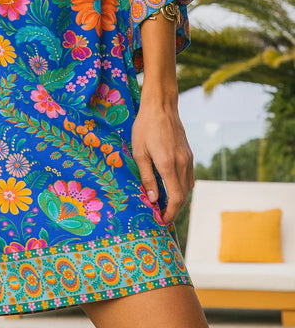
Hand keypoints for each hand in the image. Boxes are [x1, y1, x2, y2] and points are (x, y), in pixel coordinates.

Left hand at [131, 97, 193, 224]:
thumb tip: (152, 200)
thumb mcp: (139, 152)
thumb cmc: (145, 127)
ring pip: (188, 187)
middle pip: (184, 196)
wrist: (161, 106)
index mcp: (169, 165)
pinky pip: (188, 176)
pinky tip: (170, 186)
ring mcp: (188, 158)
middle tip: (161, 216)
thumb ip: (147, 177)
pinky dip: (181, 186)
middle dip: (173, 210)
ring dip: (178, 199)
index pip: (176, 199)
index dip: (170, 213)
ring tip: (164, 204)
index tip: (161, 221)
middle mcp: (183, 164)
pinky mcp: (189, 154)